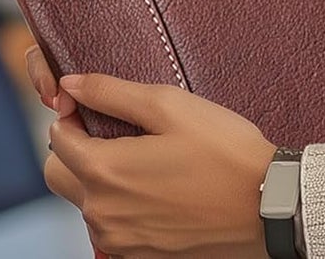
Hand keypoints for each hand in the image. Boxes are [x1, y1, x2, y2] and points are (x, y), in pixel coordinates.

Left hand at [26, 58, 276, 258]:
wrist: (267, 206)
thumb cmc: (223, 150)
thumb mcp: (169, 105)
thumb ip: (111, 92)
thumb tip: (71, 83)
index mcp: (104, 172)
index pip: (56, 138)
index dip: (72, 114)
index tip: (96, 104)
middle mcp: (102, 214)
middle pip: (59, 175)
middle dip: (74, 149)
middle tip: (114, 131)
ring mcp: (119, 242)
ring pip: (84, 203)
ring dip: (99, 179)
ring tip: (145, 158)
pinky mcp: (139, 257)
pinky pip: (111, 226)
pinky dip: (121, 205)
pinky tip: (158, 186)